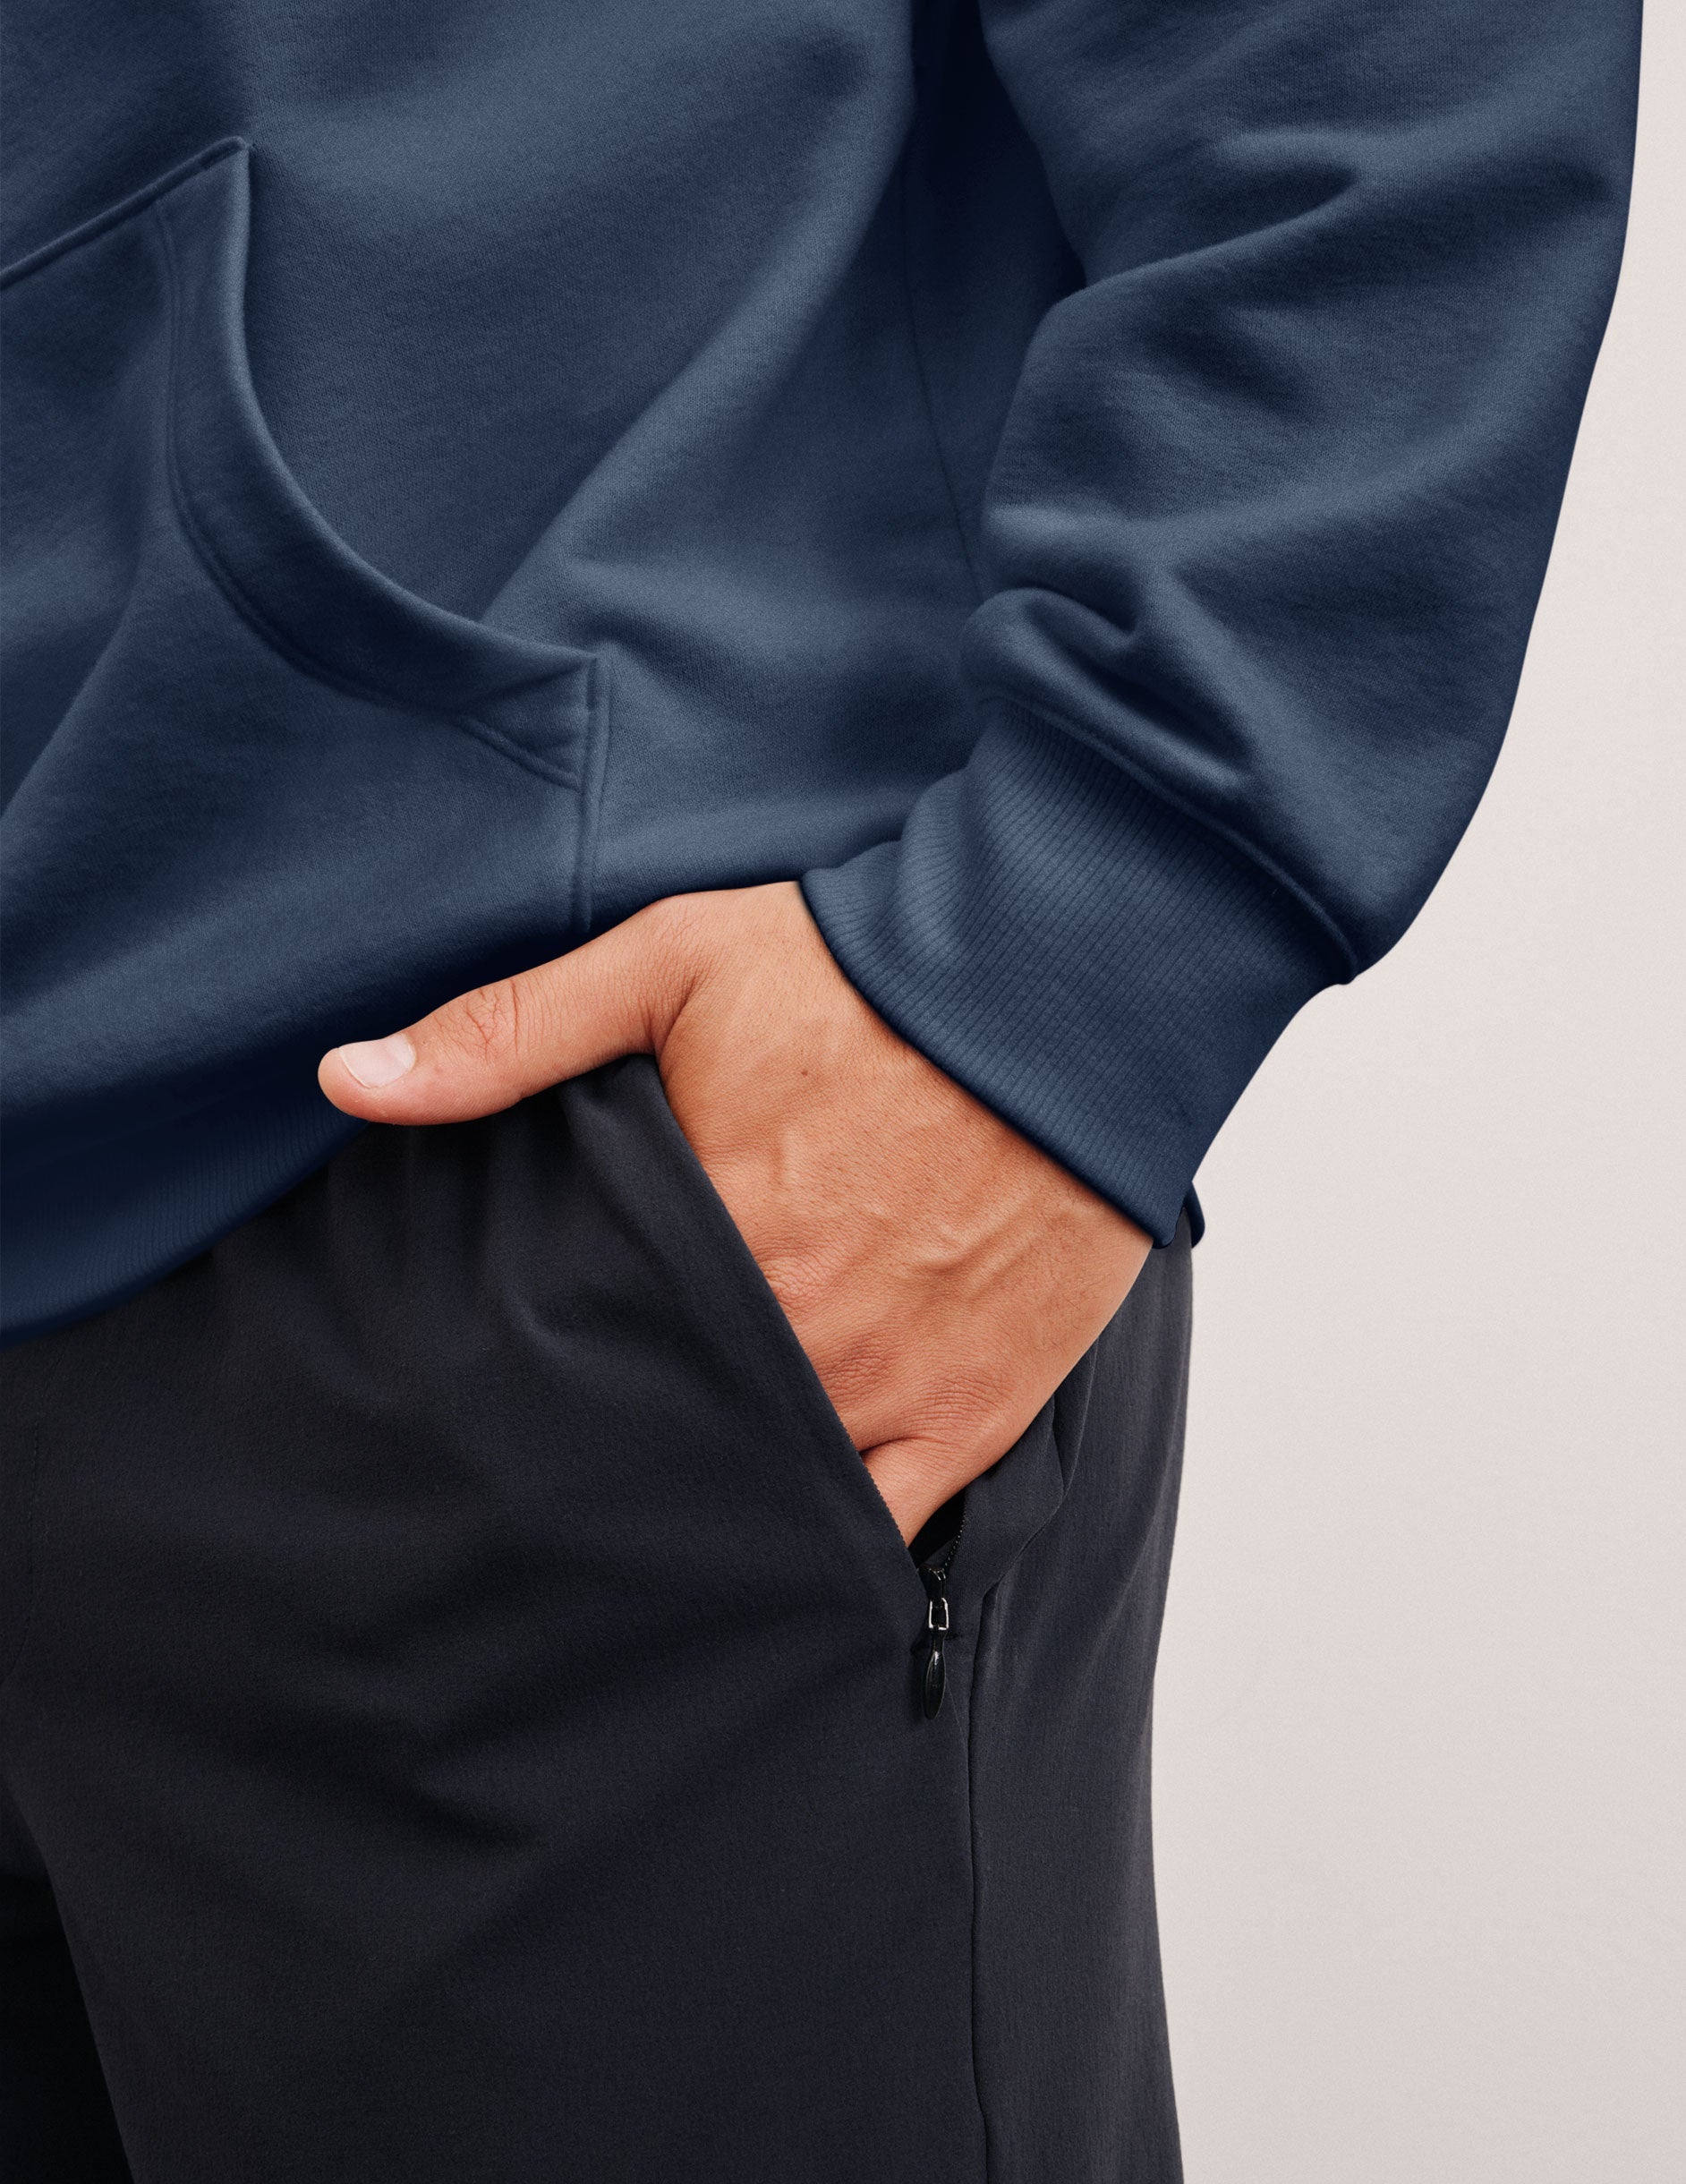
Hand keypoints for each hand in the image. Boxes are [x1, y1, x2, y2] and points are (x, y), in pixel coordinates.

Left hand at [317, 883, 1151, 1541]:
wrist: (1062, 981)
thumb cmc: (868, 968)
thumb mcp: (670, 963)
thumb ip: (508, 1034)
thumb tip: (346, 1080)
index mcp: (710, 1238)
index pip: (583, 1361)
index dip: (536, 1391)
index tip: (500, 1408)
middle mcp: (796, 1337)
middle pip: (668, 1441)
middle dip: (616, 1458)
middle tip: (566, 1476)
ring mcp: (890, 1388)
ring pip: (769, 1503)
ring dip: (713, 1511)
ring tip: (654, 1526)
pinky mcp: (976, 1412)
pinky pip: (887, 1527)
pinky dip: (829, 1549)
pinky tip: (774, 1565)